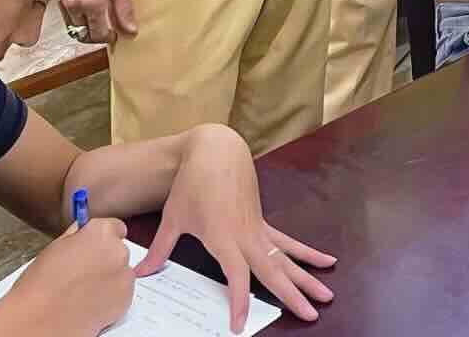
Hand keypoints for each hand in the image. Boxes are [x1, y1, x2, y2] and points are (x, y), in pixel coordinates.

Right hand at [0, 218, 134, 336]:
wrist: (39, 321)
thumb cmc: (40, 287)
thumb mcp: (54, 248)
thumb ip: (75, 236)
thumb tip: (81, 232)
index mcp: (100, 233)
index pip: (114, 227)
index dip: (103, 238)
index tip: (96, 247)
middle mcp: (117, 251)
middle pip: (118, 250)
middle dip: (104, 260)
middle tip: (83, 273)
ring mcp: (124, 276)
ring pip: (121, 273)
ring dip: (109, 279)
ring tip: (83, 291)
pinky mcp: (126, 299)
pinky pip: (122, 293)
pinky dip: (111, 297)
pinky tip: (89, 303)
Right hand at [59, 0, 135, 45]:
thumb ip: (124, 8)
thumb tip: (130, 31)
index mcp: (91, 2)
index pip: (97, 35)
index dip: (107, 37)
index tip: (113, 33)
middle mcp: (72, 4)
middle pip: (81, 32)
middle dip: (93, 32)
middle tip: (105, 24)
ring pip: (72, 24)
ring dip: (83, 23)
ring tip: (94, 10)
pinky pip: (64, 13)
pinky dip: (73, 13)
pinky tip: (82, 1)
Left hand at [136, 125, 336, 328]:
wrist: (216, 149)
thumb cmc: (191, 183)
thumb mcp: (173, 217)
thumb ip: (160, 249)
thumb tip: (140, 272)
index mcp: (224, 237)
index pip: (237, 276)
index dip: (239, 302)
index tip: (240, 326)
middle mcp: (246, 236)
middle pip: (274, 270)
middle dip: (293, 294)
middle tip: (311, 315)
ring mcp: (258, 229)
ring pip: (286, 258)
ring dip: (307, 278)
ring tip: (326, 296)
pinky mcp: (262, 222)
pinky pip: (288, 242)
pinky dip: (307, 253)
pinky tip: (327, 260)